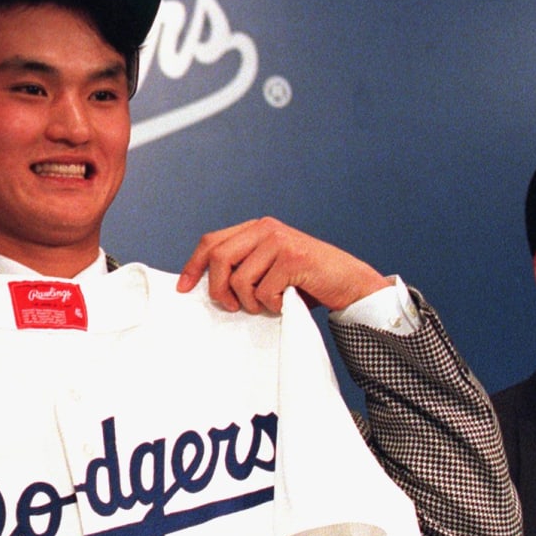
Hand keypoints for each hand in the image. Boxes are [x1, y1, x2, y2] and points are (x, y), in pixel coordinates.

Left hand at [176, 217, 389, 313]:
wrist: (352, 285)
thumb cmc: (308, 282)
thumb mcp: (269, 268)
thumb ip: (243, 266)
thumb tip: (205, 285)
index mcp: (257, 228)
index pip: (211, 242)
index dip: (193, 265)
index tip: (183, 288)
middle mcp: (266, 229)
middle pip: (218, 258)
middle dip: (218, 289)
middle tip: (230, 307)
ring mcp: (280, 241)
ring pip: (239, 279)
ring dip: (249, 302)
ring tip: (267, 305)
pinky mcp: (293, 259)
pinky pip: (263, 291)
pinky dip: (271, 305)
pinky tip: (285, 303)